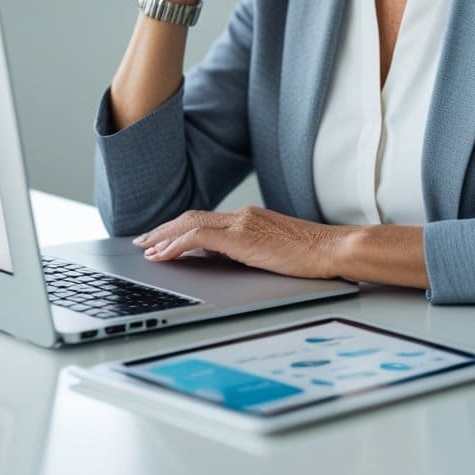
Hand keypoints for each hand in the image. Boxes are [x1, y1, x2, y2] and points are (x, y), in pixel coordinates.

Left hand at [133, 205, 346, 279]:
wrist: (330, 249)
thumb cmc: (310, 256)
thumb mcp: (272, 252)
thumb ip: (247, 250)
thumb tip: (223, 259)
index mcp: (249, 218)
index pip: (205, 219)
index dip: (179, 228)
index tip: (161, 239)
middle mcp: (241, 215)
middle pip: (191, 217)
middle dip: (164, 230)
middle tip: (144, 241)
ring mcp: (241, 222)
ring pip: (190, 223)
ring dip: (164, 236)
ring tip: (147, 249)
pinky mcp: (241, 235)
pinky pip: (198, 236)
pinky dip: (176, 244)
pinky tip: (164, 255)